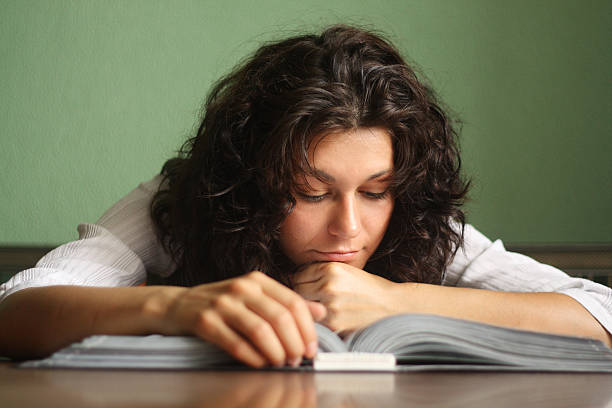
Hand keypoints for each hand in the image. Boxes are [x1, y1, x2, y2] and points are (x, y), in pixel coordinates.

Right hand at [147, 271, 325, 367]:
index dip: (307, 329)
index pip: (293, 302)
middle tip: (297, 359)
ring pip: (260, 330)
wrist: (178, 306)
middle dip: (294, 343)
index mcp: (258, 280)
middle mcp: (242, 288)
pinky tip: (259, 364)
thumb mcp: (255, 298)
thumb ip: (286, 303)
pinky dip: (252, 357)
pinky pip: (235, 343)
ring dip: (276, 352)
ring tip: (281, 363)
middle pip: (280, 317)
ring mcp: (222, 303)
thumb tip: (321, 312)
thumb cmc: (222, 304)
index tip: (311, 349)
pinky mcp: (205, 321)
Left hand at [293, 262, 402, 335]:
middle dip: (303, 295)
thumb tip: (292, 277)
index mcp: (331, 268)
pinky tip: (330, 319)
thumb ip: (322, 272)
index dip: (302, 281)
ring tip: (323, 309)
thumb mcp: (346, 271)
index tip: (308, 286)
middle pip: (298, 291)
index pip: (299, 274)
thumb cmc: (369, 288)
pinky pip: (315, 323)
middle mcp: (329, 285)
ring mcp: (331, 306)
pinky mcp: (335, 324)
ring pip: (304, 308)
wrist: (394, 305)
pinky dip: (319, 322)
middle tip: (314, 300)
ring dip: (310, 310)